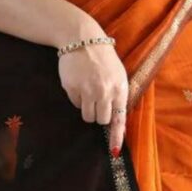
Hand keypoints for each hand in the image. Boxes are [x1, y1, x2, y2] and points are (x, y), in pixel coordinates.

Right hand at [57, 33, 128, 157]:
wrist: (83, 39)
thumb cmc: (104, 59)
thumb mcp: (118, 75)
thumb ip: (119, 98)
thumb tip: (118, 126)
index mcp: (119, 88)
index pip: (119, 119)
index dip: (116, 137)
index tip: (113, 151)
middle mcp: (104, 91)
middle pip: (101, 120)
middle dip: (99, 115)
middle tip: (97, 101)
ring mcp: (87, 90)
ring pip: (87, 115)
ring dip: (87, 108)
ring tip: (88, 91)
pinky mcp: (72, 88)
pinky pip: (75, 104)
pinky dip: (77, 98)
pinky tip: (79, 83)